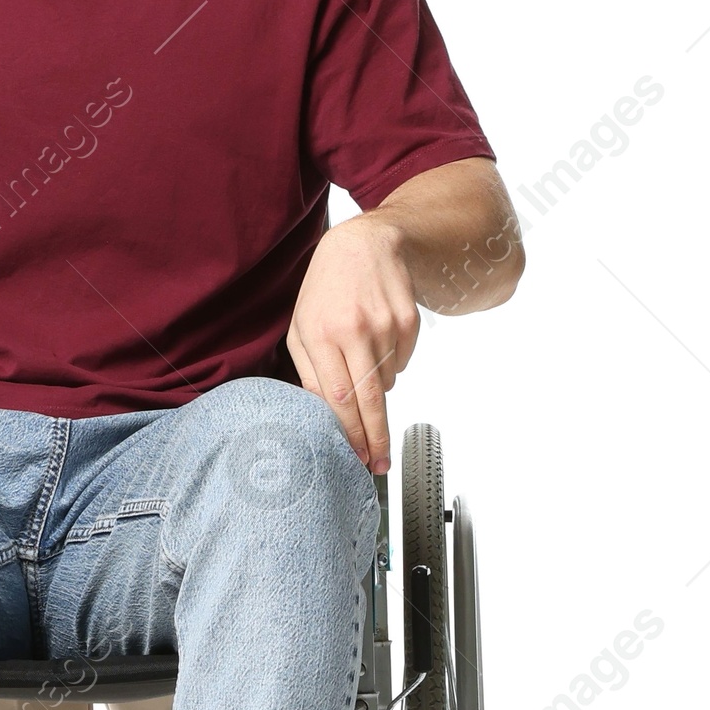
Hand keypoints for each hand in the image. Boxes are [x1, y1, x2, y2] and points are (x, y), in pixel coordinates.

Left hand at [286, 214, 419, 472]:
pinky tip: (377, 341)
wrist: (366, 244)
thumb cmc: (326, 288)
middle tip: (379, 465)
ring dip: (376, 388)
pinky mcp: (409, 322)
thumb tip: (320, 412)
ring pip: (386, 382)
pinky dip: (390, 364)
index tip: (356, 457)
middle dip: (375, 438)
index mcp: (320, 334)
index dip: (349, 432)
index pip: (338, 397)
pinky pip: (402, 363)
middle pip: (368, 399)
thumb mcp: (300, 325)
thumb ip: (307, 371)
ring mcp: (386, 326)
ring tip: (363, 361)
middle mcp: (354, 330)